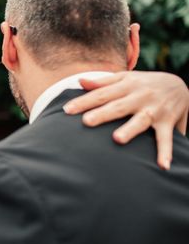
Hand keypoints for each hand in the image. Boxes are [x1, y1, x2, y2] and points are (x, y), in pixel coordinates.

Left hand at [63, 71, 188, 169]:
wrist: (179, 84)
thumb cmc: (143, 84)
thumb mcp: (125, 78)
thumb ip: (102, 82)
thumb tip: (79, 82)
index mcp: (126, 85)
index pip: (101, 94)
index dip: (84, 101)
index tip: (67, 110)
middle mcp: (140, 96)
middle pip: (118, 106)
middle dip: (103, 114)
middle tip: (86, 122)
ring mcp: (154, 110)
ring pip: (140, 120)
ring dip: (130, 130)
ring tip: (117, 139)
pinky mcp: (168, 122)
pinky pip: (166, 138)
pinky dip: (165, 151)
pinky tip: (162, 165)